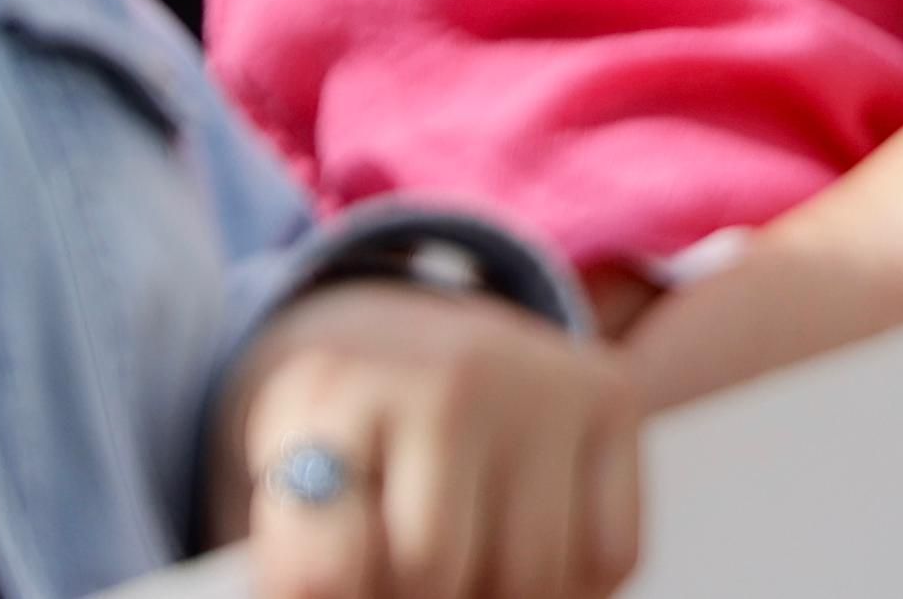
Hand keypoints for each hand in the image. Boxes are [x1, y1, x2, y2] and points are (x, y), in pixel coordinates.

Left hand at [215, 281, 640, 598]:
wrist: (401, 330)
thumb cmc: (343, 436)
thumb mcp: (289, 482)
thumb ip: (305, 556)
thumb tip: (333, 590)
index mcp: (336, 394)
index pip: (330, 569)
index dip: (336, 593)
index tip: (345, 580)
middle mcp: (449, 375)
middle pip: (437, 574)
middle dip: (416, 597)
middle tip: (403, 573)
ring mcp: (541, 383)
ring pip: (535, 575)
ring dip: (497, 594)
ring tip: (463, 565)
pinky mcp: (611, 396)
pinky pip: (613, 553)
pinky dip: (572, 583)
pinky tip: (525, 548)